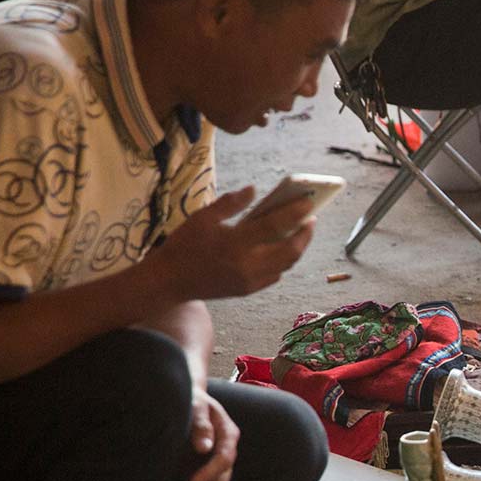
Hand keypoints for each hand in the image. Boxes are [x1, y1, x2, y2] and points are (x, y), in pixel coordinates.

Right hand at [152, 186, 316, 302]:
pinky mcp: (249, 290)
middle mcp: (248, 264)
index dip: (295, 213)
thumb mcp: (202, 218)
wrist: (169, 281)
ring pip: (286, 265)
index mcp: (235, 243)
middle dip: (305, 234)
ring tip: (301, 233)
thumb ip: (230, 203)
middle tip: (310, 219)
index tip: (308, 203)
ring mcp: (250, 280)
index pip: (275, 225)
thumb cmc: (184, 245)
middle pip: (291, 250)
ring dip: (297, 248)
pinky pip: (275, 276)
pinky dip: (283, 262)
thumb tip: (254, 190)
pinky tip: (282, 250)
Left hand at [176, 390, 238, 480]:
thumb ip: (200, 423)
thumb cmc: (191, 400)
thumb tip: (204, 447)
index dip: (209, 473)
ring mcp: (219, 465)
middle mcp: (227, 452)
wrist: (188, 400)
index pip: (224, 459)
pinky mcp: (210, 474)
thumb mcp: (196, 404)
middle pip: (222, 480)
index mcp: (228, 434)